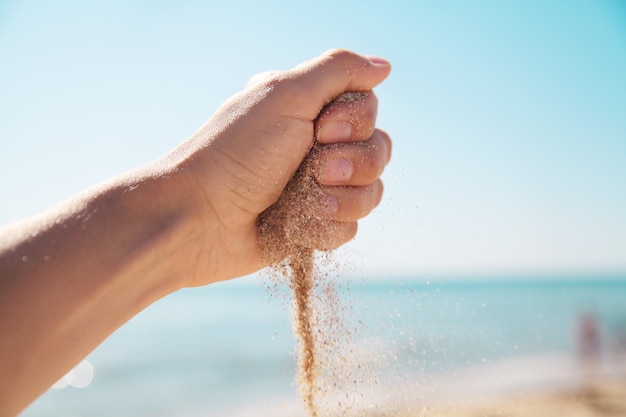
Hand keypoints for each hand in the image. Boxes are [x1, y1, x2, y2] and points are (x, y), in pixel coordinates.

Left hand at [171, 49, 391, 284]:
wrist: (201, 218)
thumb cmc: (237, 153)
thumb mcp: (286, 95)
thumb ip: (339, 71)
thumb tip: (384, 66)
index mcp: (308, 110)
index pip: (369, 110)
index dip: (354, 123)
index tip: (319, 129)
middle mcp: (315, 146)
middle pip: (378, 151)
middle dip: (353, 164)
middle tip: (315, 168)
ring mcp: (316, 188)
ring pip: (370, 193)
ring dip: (341, 199)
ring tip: (305, 203)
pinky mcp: (312, 225)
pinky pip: (349, 228)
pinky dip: (323, 227)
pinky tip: (294, 226)